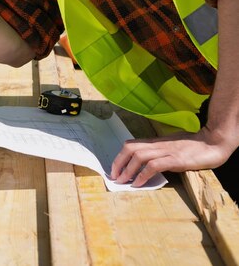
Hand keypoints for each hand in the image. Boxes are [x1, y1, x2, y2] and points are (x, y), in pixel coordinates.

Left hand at [110, 127, 232, 187]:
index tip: (115, 168)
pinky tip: (138, 183)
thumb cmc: (194, 145)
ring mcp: (166, 151)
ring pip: (139, 156)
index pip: (132, 145)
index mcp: (156, 142)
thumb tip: (149, 163)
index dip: (120, 156)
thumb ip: (160, 151)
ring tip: (122, 181)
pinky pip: (154, 166)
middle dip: (119, 162)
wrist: (212, 142)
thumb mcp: (172, 146)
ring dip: (127, 169)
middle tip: (114, 176)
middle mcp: (158, 145)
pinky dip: (143, 174)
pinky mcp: (175, 159)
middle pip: (130, 148)